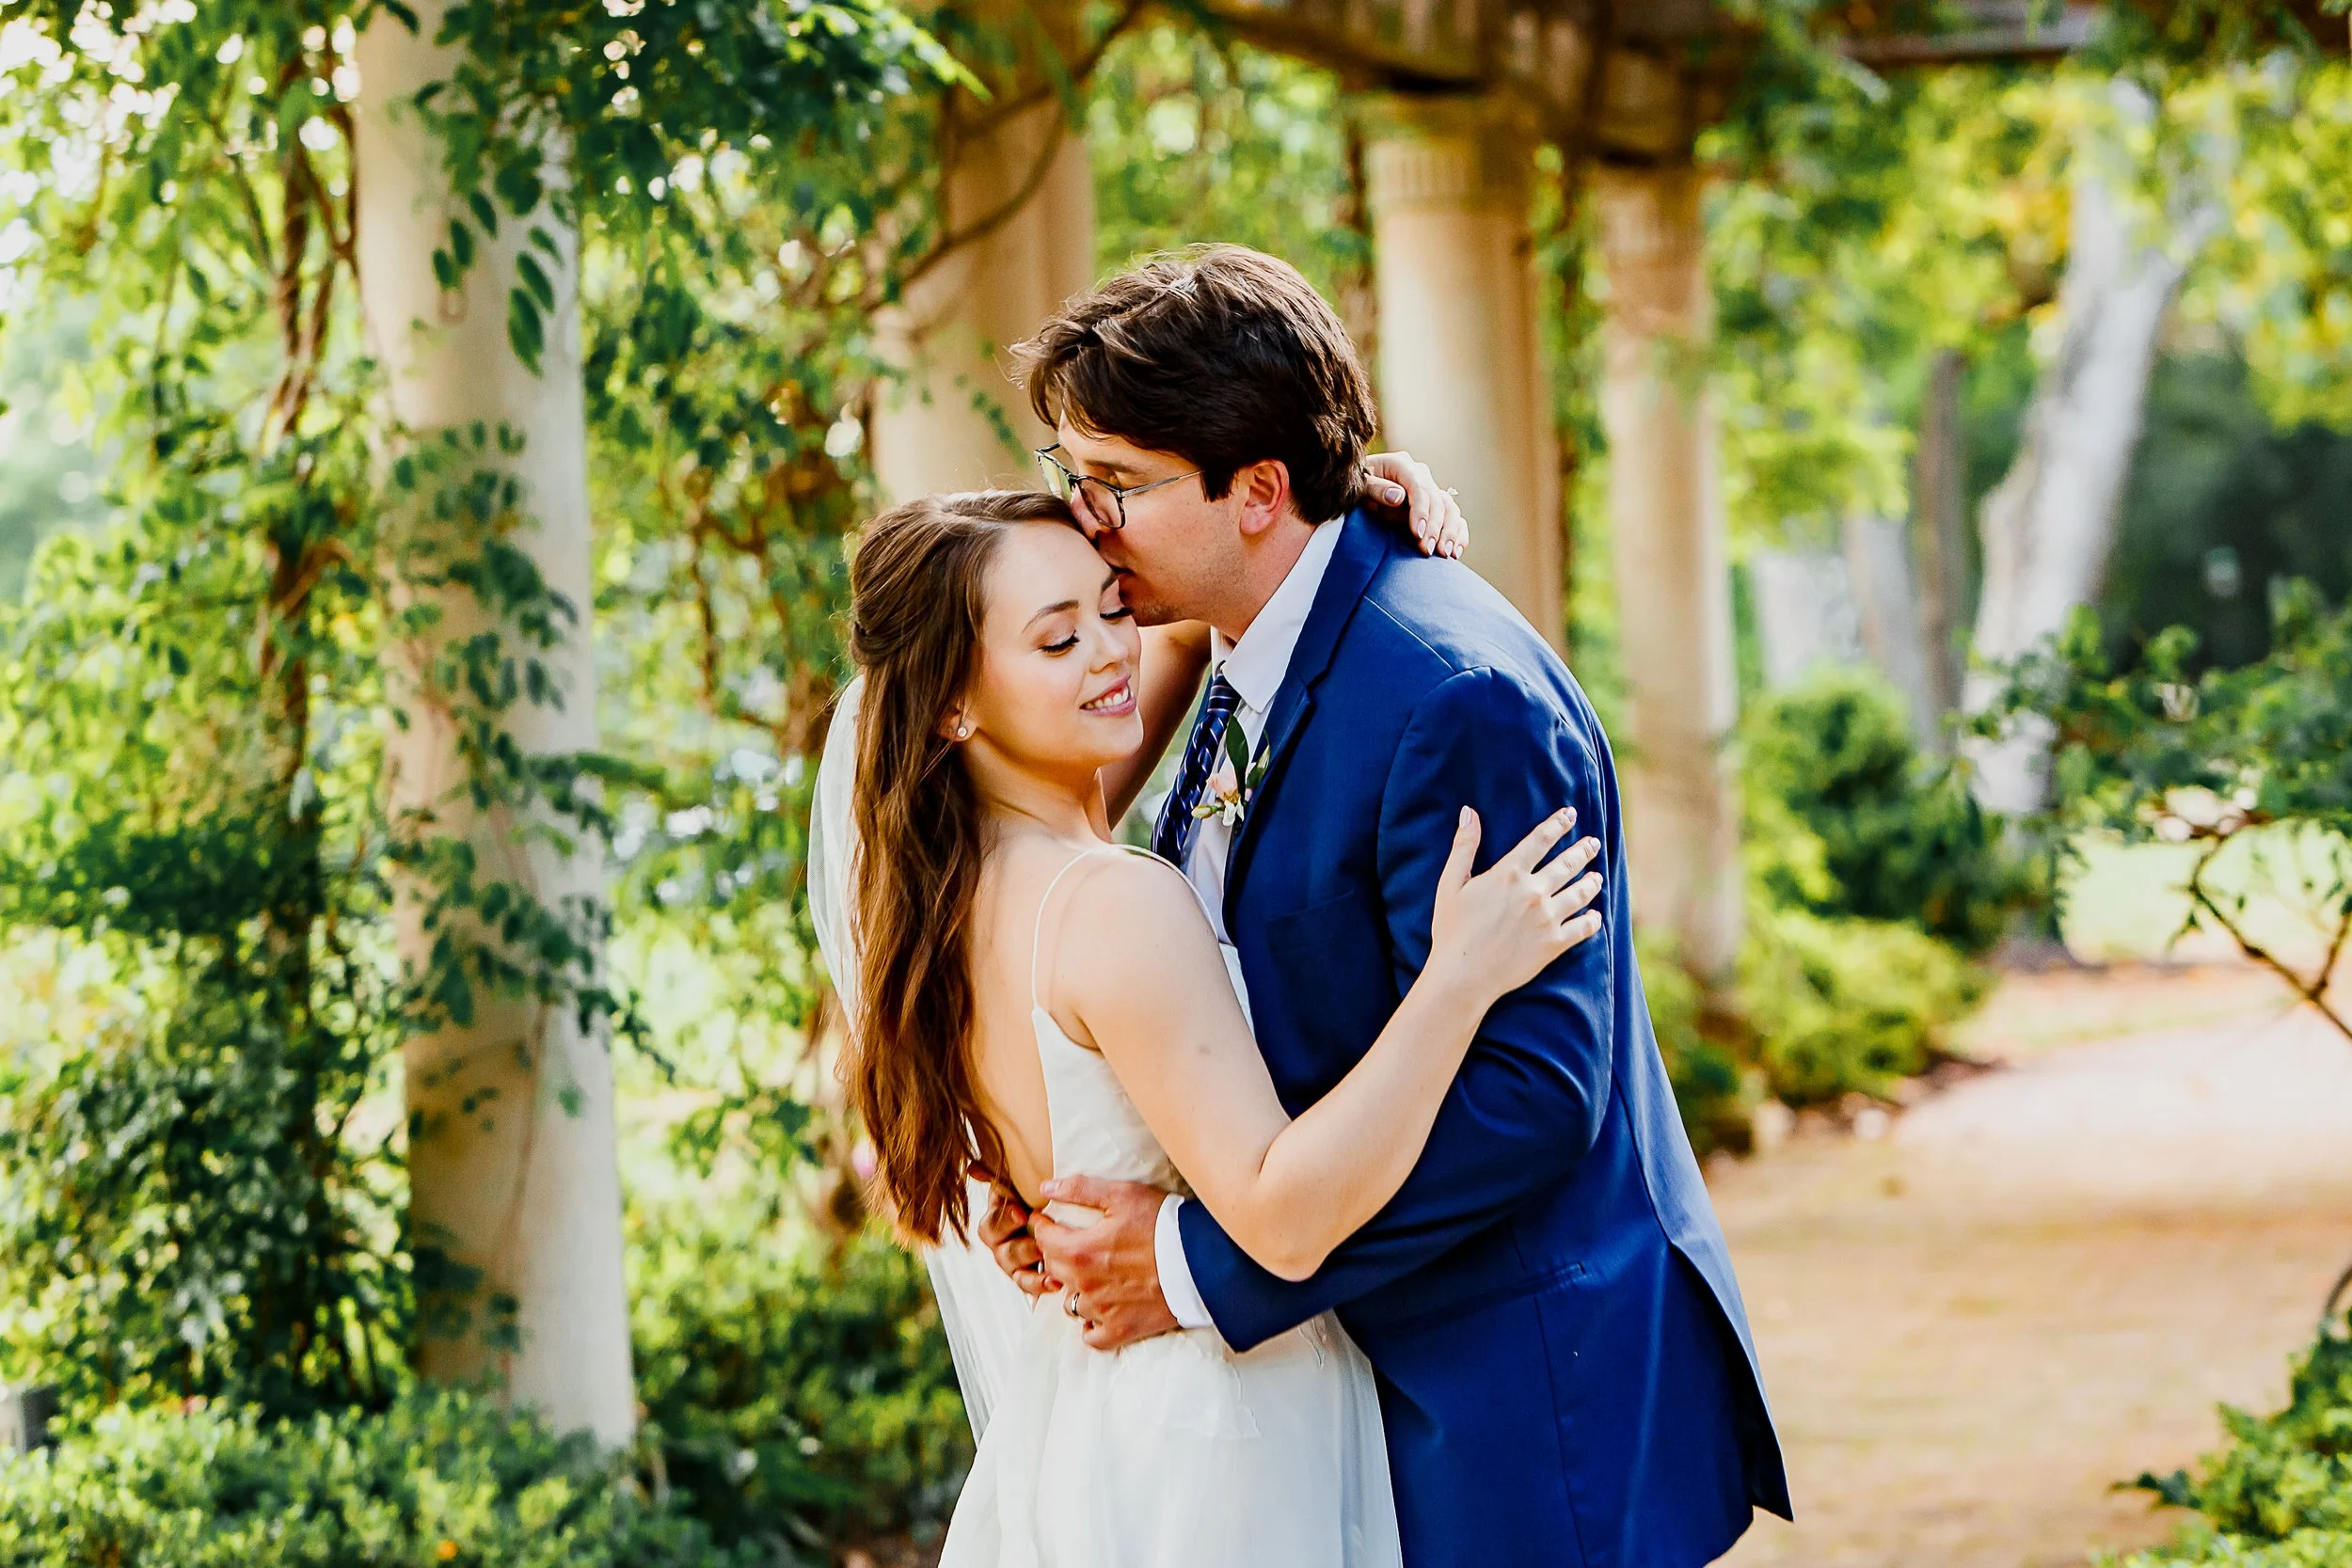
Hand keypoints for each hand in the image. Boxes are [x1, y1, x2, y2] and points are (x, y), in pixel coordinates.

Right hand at [977, 1182, 1054, 1299]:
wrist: (1058, 1216)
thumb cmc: (1036, 1197)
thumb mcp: (1019, 1183)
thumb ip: (997, 1175)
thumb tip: (972, 1168)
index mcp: (995, 1218)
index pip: (992, 1222)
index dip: (1005, 1219)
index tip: (1022, 1213)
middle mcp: (999, 1242)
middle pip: (1001, 1250)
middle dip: (1021, 1245)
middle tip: (1041, 1242)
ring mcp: (1010, 1263)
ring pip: (1014, 1269)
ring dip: (1033, 1263)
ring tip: (1051, 1259)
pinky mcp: (1025, 1279)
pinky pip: (1028, 1286)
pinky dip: (1041, 1286)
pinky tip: (1056, 1282)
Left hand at [1029, 1174, 1181, 1350]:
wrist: (1202, 1262)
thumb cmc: (1163, 1224)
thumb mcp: (1123, 1195)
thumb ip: (1080, 1189)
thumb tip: (1045, 1188)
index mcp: (1080, 1250)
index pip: (1043, 1239)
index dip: (1042, 1227)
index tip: (1046, 1221)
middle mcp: (1085, 1284)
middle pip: (1053, 1270)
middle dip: (1055, 1254)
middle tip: (1067, 1243)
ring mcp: (1102, 1311)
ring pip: (1069, 1304)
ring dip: (1073, 1290)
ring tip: (1087, 1277)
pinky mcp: (1121, 1330)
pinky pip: (1091, 1336)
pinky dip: (1091, 1325)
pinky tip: (1099, 1310)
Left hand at [1362, 451, 1467, 559]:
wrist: (1358, 490)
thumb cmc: (1356, 486)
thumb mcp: (1359, 485)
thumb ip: (1375, 489)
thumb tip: (1399, 497)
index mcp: (1401, 465)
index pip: (1419, 487)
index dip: (1421, 511)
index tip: (1417, 533)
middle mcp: (1420, 475)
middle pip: (1437, 500)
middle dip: (1434, 527)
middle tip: (1427, 550)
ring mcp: (1429, 490)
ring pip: (1450, 509)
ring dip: (1450, 532)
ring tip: (1445, 554)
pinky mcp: (1434, 506)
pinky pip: (1453, 518)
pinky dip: (1457, 534)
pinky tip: (1455, 552)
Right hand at [1429, 807, 1603, 1004]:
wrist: (1463, 975)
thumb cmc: (1452, 930)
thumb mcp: (1450, 884)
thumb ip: (1463, 847)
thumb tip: (1469, 812)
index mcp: (1508, 874)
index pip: (1540, 840)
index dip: (1557, 824)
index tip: (1570, 814)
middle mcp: (1533, 891)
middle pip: (1566, 863)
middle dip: (1583, 850)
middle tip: (1593, 843)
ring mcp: (1547, 918)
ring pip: (1579, 893)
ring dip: (1591, 882)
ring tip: (1597, 876)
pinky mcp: (1554, 944)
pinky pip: (1583, 928)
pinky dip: (1592, 920)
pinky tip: (1595, 915)